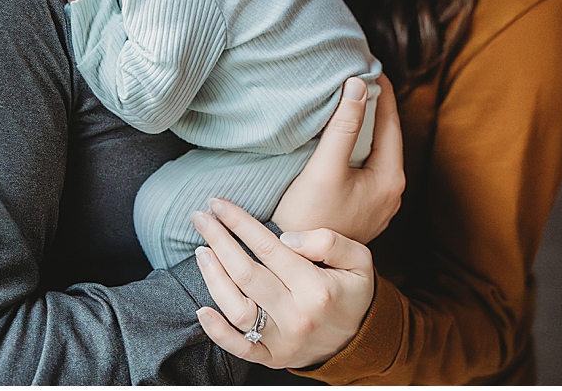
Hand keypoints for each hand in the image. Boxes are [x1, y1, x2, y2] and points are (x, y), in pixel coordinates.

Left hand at [192, 199, 373, 370]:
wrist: (361, 342)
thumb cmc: (353, 292)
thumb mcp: (359, 259)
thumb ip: (328, 241)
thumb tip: (288, 238)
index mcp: (316, 288)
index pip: (268, 247)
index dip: (239, 222)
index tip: (218, 203)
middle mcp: (296, 315)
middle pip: (246, 274)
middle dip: (218, 240)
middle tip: (200, 217)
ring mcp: (282, 341)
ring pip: (237, 309)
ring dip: (213, 277)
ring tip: (202, 251)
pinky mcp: (273, 358)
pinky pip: (240, 348)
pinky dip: (217, 332)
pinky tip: (201, 310)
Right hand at [272, 76, 403, 244]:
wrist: (297, 264)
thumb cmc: (310, 218)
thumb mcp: (326, 168)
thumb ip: (343, 126)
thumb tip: (359, 84)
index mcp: (390, 181)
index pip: (391, 122)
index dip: (382, 90)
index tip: (371, 63)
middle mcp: (391, 193)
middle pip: (386, 136)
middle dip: (375, 104)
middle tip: (359, 73)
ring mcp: (377, 203)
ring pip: (375, 151)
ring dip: (364, 124)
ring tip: (350, 95)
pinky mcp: (361, 208)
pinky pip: (365, 165)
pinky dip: (357, 143)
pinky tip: (340, 133)